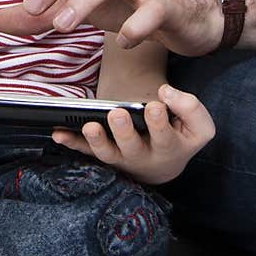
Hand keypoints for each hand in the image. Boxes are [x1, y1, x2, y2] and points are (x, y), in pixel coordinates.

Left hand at [52, 84, 214, 184]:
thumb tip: (165, 93)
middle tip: (116, 114)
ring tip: (89, 126)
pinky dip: (72, 144)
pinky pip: (86, 152)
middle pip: (132, 148)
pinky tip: (58, 133)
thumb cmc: (179, 135)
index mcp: (169, 148)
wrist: (164, 162)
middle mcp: (143, 158)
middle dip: (124, 132)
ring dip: (95, 141)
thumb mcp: (197, 125)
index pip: (166, 136)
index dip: (159, 122)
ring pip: (107, 154)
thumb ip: (189, 107)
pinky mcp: (103, 156)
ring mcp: (121, 159)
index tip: (155, 107)